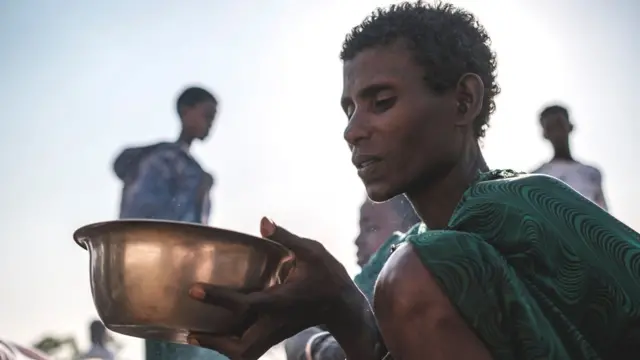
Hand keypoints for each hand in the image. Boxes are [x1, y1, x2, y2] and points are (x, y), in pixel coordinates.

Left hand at [186, 217, 363, 359]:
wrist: (344, 306)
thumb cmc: (328, 275)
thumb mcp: (311, 251)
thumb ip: (285, 237)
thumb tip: (263, 221)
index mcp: (281, 301)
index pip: (244, 304)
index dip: (218, 297)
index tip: (195, 289)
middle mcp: (277, 322)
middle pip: (242, 348)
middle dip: (214, 342)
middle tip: (192, 330)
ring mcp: (277, 332)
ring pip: (246, 355)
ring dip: (221, 349)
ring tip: (198, 335)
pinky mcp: (277, 334)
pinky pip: (250, 349)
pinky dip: (231, 346)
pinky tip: (218, 331)